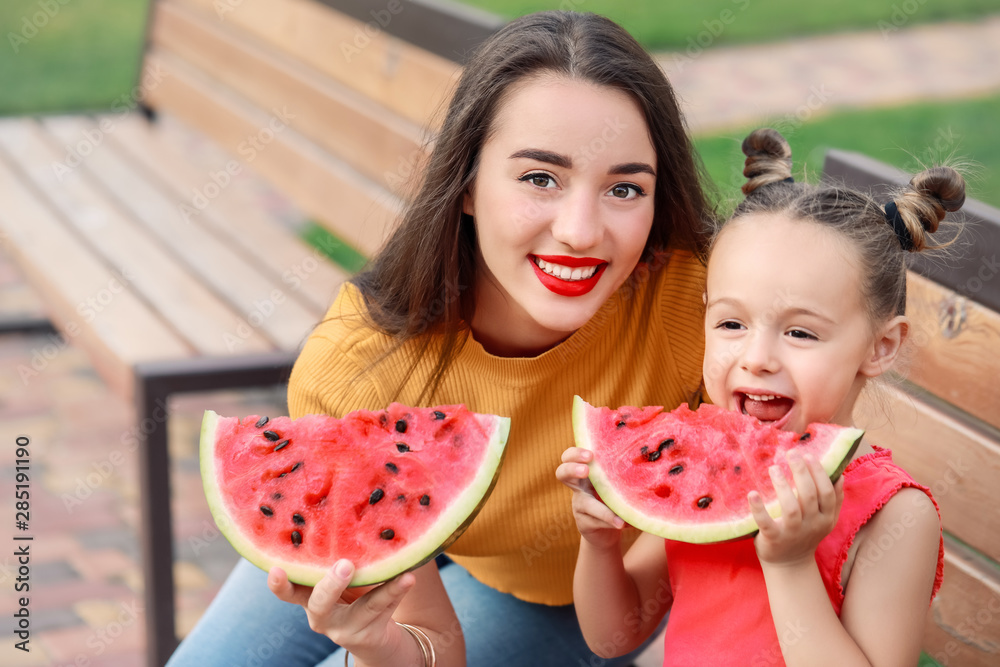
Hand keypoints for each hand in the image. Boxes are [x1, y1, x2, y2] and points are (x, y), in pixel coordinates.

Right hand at [268, 559, 414, 662]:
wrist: (375, 638)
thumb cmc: (351, 592)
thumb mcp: (338, 575)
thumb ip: (336, 550)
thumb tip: (350, 496)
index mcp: (308, 596)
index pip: (289, 590)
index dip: (278, 583)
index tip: (274, 570)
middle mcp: (321, 615)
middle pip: (319, 604)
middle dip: (330, 585)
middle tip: (345, 565)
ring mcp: (345, 628)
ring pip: (363, 609)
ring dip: (381, 589)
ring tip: (400, 573)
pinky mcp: (368, 635)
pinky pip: (385, 609)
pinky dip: (398, 590)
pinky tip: (409, 577)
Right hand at [556, 447, 624, 550]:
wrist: (605, 532)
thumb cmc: (613, 499)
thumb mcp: (614, 484)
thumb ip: (620, 473)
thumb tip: (647, 459)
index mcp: (584, 472)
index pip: (569, 457)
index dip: (575, 454)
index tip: (590, 454)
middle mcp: (578, 488)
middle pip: (562, 473)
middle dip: (572, 469)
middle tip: (586, 470)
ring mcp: (579, 507)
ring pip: (583, 504)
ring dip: (601, 509)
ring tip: (618, 517)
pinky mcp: (584, 524)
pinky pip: (598, 522)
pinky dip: (613, 521)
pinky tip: (626, 523)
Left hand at [749, 450, 843, 566]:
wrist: (789, 564)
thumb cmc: (805, 533)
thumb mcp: (824, 519)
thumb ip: (834, 499)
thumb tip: (839, 475)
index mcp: (826, 517)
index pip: (827, 492)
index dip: (819, 472)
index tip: (808, 454)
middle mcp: (812, 525)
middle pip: (810, 496)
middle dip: (802, 472)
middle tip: (791, 453)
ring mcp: (793, 533)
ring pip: (791, 508)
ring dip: (782, 486)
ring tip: (774, 468)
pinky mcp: (774, 539)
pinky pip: (766, 523)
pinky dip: (759, 508)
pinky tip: (752, 494)